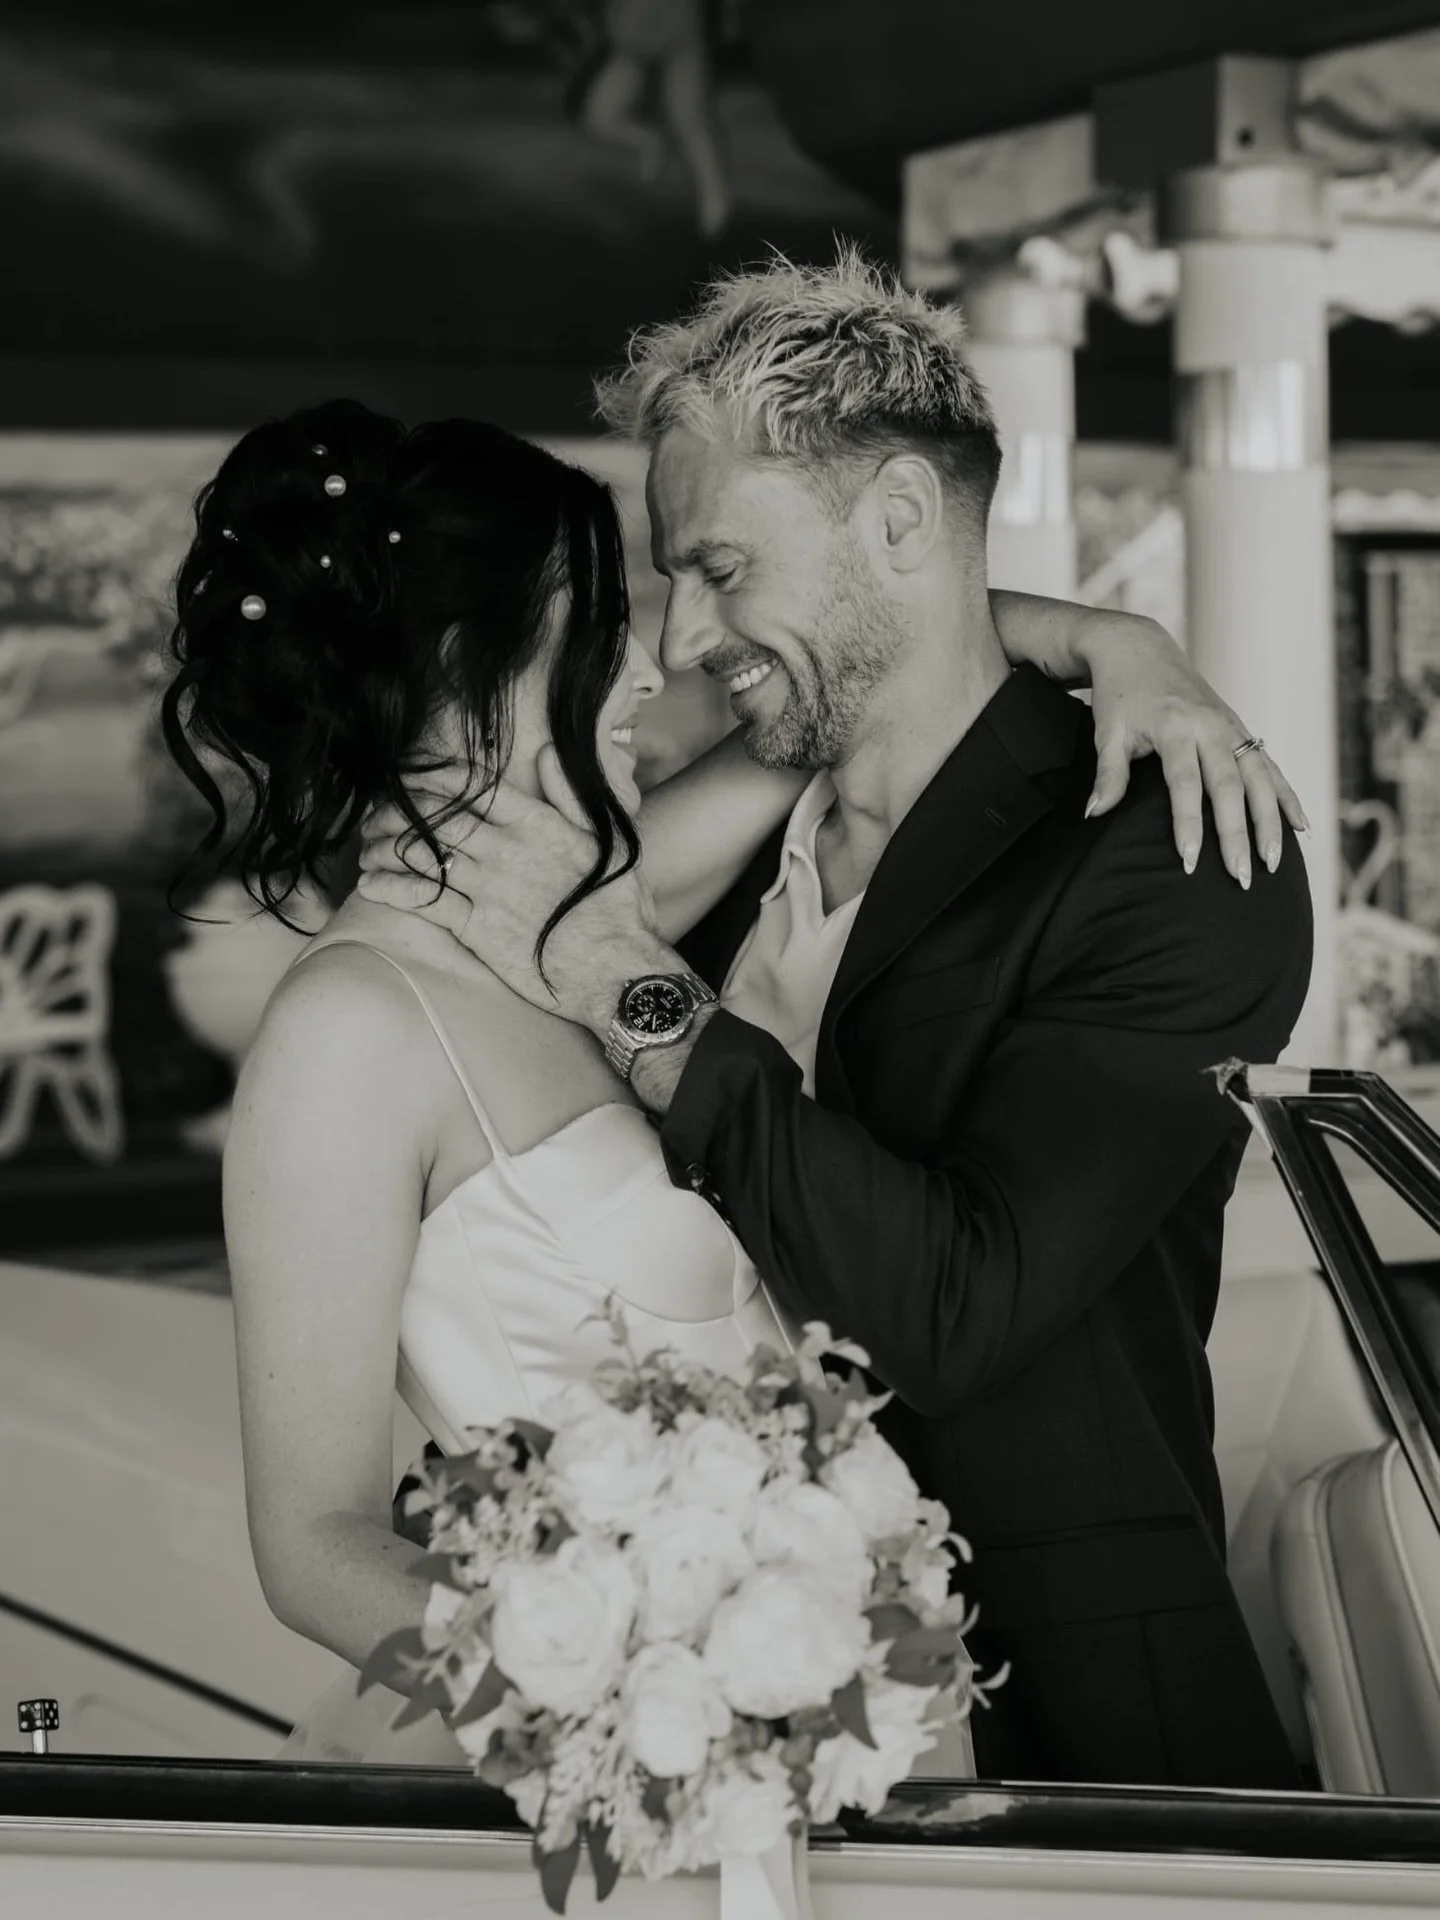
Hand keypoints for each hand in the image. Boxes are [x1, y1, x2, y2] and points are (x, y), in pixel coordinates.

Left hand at [356, 746, 671, 1031]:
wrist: (618, 969)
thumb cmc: (618, 907)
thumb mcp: (607, 839)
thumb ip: (570, 796)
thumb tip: (546, 753)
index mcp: (537, 823)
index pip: (471, 787)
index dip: (431, 776)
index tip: (407, 774)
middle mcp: (507, 851)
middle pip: (436, 818)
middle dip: (397, 809)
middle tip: (375, 810)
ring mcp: (489, 890)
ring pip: (423, 855)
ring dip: (385, 845)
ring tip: (366, 844)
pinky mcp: (478, 930)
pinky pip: (424, 901)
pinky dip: (391, 889)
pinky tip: (369, 883)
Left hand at [1083, 621, 1308, 887]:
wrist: (1138, 647)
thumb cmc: (1118, 694)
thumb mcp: (1106, 731)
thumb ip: (1108, 774)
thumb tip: (1094, 814)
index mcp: (1175, 727)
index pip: (1184, 784)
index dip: (1188, 823)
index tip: (1189, 861)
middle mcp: (1210, 727)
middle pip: (1229, 787)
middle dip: (1237, 835)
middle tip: (1241, 877)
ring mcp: (1230, 727)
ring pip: (1259, 780)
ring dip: (1270, 822)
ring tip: (1274, 863)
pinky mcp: (1239, 729)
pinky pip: (1269, 767)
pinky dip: (1286, 796)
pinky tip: (1302, 827)